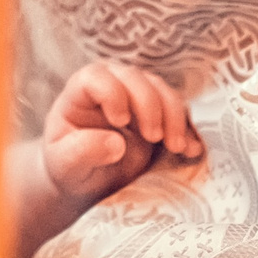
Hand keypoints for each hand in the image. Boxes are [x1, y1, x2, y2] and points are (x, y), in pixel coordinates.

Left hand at [42, 61, 201, 203]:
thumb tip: (116, 143)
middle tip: (154, 137)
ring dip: (174, 115)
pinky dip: (188, 128)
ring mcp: (136, 97)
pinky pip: (178, 111)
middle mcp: (110, 86)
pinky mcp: (158, 113)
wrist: (87, 179)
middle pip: (135, 78)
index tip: (120, 121)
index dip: (112, 93)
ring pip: (161, 90)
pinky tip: (192, 150)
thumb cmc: (69, 167)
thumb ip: (81, 152)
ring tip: (176, 147)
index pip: (96, 77)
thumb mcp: (65, 166)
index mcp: (80, 92)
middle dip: (150, 105)